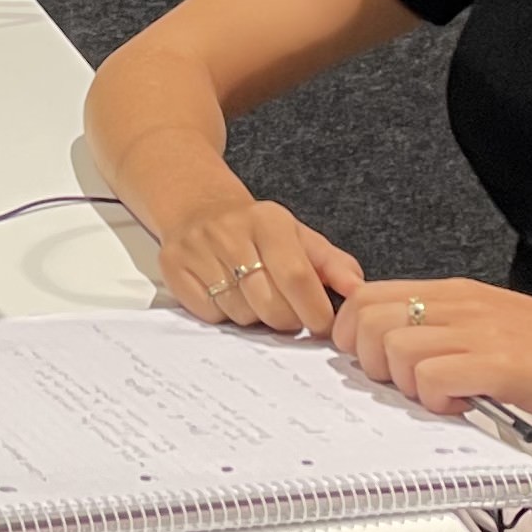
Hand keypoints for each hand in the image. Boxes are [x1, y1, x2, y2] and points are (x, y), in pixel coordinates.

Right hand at [158, 198, 365, 337]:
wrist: (197, 207)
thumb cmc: (257, 230)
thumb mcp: (298, 236)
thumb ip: (332, 264)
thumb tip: (358, 290)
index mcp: (268, 220)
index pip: (296, 277)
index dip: (313, 310)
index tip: (321, 325)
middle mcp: (229, 231)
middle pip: (269, 303)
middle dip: (286, 320)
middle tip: (288, 314)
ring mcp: (197, 249)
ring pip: (240, 313)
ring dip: (254, 316)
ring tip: (254, 297)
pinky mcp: (173, 267)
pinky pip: (209, 314)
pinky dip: (224, 314)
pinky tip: (228, 295)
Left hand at [332, 278, 531, 436]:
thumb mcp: (497, 333)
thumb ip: (450, 336)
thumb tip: (399, 358)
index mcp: (458, 294)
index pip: (368, 296)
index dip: (354, 337)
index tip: (378, 370)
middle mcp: (463, 304)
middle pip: (365, 316)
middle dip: (367, 361)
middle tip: (405, 388)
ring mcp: (483, 331)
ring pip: (392, 345)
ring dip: (403, 384)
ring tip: (441, 399)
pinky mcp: (504, 364)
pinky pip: (434, 376)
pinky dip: (435, 400)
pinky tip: (465, 407)